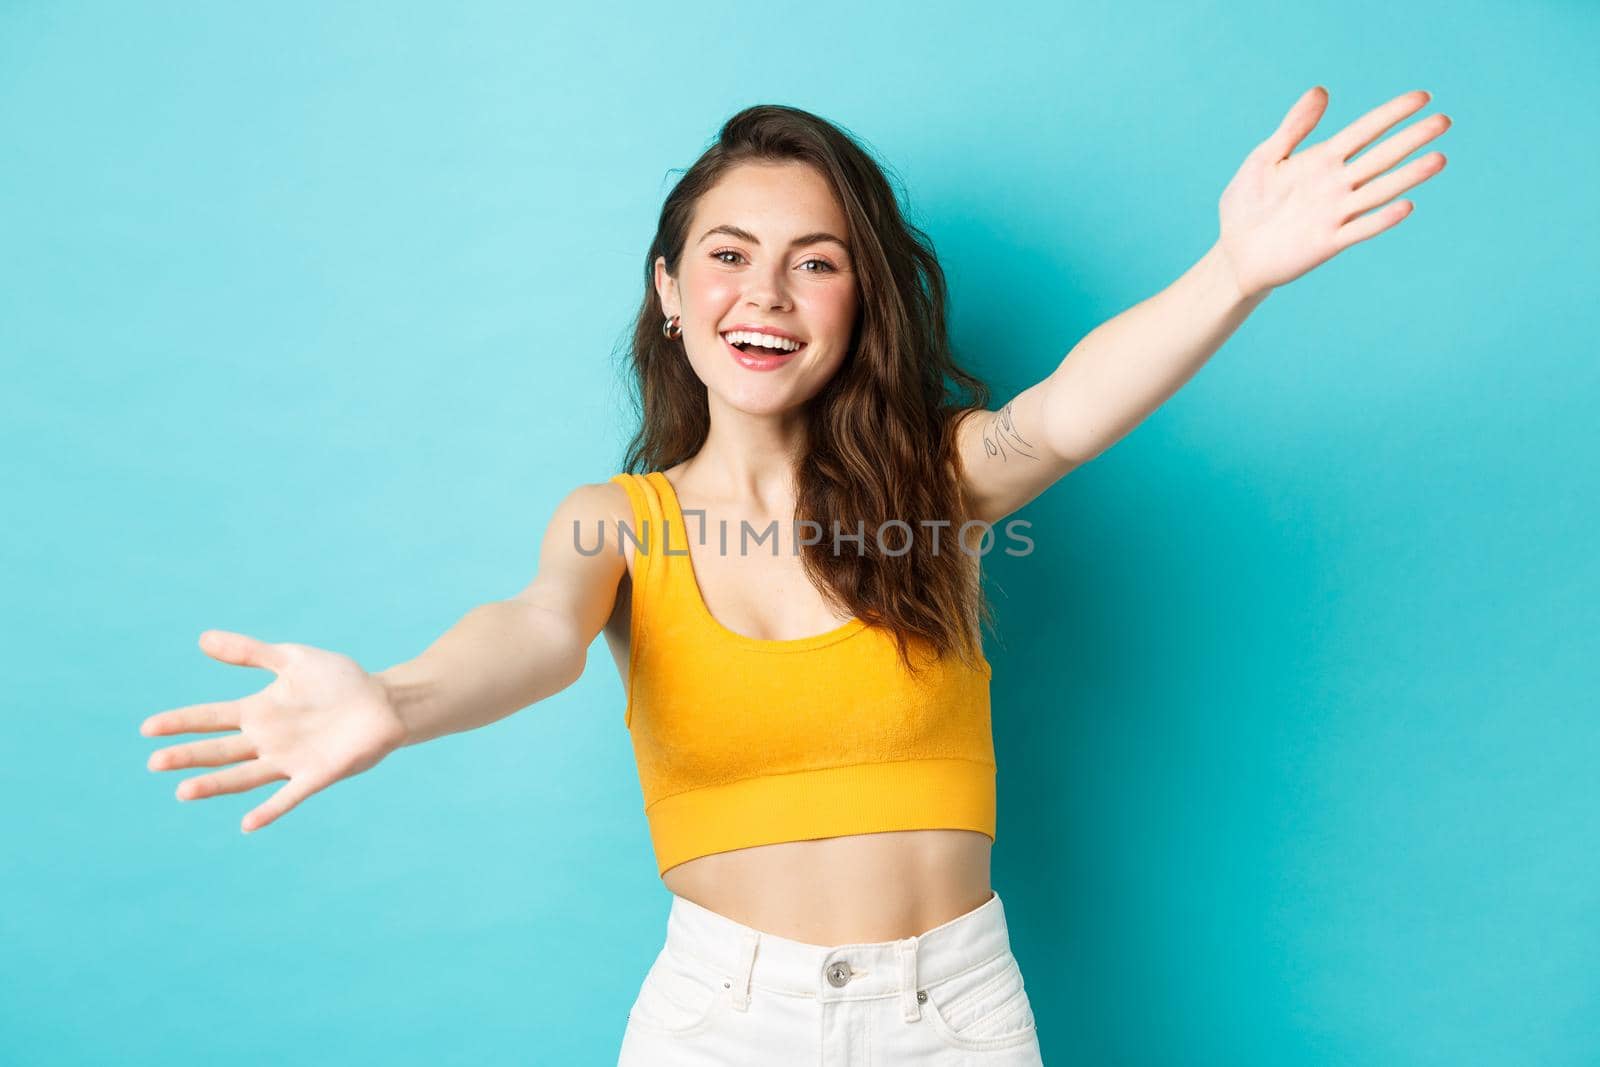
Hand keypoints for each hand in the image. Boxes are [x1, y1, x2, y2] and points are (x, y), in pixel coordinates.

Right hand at [141, 630, 406, 832]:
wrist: (383, 702)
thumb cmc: (338, 680)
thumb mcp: (292, 659)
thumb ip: (250, 652)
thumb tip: (202, 638)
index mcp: (258, 711)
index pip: (210, 717)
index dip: (180, 722)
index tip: (147, 728)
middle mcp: (267, 740)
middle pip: (219, 750)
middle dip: (187, 756)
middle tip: (154, 762)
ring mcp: (288, 760)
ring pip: (243, 776)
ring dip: (215, 785)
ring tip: (183, 791)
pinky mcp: (315, 776)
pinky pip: (288, 797)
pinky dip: (269, 810)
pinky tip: (248, 824)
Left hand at [1215, 87, 1451, 299]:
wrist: (1234, 251)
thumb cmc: (1247, 203)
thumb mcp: (1265, 158)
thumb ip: (1293, 127)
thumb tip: (1322, 90)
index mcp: (1322, 160)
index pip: (1364, 131)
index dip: (1391, 114)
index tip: (1423, 97)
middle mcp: (1336, 184)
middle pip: (1380, 157)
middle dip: (1411, 139)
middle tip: (1443, 121)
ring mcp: (1334, 213)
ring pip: (1378, 191)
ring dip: (1408, 176)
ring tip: (1439, 158)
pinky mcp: (1327, 243)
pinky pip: (1359, 230)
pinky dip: (1380, 220)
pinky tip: (1405, 206)